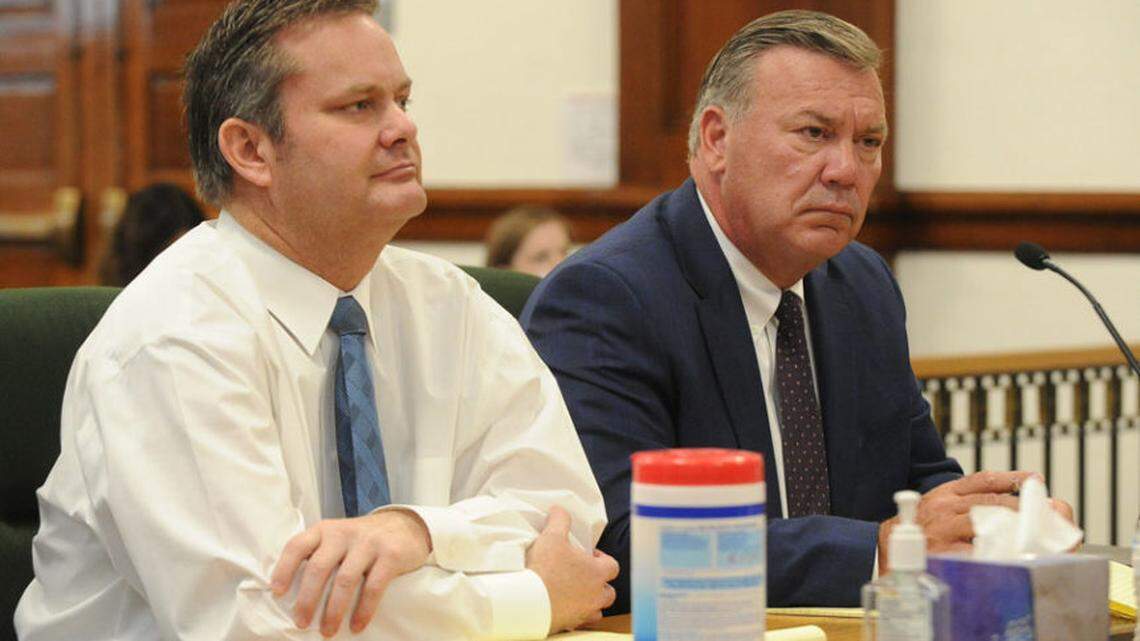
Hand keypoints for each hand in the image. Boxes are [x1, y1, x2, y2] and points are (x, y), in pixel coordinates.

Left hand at [271, 509, 431, 636]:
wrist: (405, 526)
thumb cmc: (363, 540)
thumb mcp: (338, 538)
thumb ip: (318, 554)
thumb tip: (291, 592)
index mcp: (325, 530)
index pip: (298, 546)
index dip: (284, 569)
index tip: (277, 593)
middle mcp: (344, 533)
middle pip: (319, 567)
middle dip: (308, 599)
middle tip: (302, 622)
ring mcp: (368, 543)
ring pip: (345, 580)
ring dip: (334, 610)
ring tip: (328, 631)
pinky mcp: (391, 555)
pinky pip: (374, 587)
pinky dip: (364, 610)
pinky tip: (357, 625)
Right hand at [526, 506, 618, 633]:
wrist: (528, 601)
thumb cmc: (545, 568)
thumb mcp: (552, 536)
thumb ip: (560, 520)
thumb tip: (559, 509)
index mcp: (597, 573)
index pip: (613, 566)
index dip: (603, 559)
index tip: (589, 555)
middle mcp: (595, 595)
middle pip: (609, 592)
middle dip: (599, 584)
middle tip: (583, 575)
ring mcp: (584, 612)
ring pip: (597, 610)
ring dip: (590, 602)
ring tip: (575, 593)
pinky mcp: (571, 624)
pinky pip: (580, 622)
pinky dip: (575, 615)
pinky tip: (563, 607)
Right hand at [877, 470, 1041, 573]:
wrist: (885, 549)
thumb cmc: (919, 530)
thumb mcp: (936, 507)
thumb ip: (963, 504)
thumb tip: (1004, 506)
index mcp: (944, 493)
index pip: (982, 480)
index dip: (1010, 478)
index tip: (1035, 478)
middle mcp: (943, 507)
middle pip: (989, 502)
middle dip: (1020, 507)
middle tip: (1046, 513)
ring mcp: (941, 529)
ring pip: (984, 523)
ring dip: (1012, 529)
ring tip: (1035, 535)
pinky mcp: (940, 551)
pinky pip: (973, 550)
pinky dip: (993, 552)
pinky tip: (1010, 555)